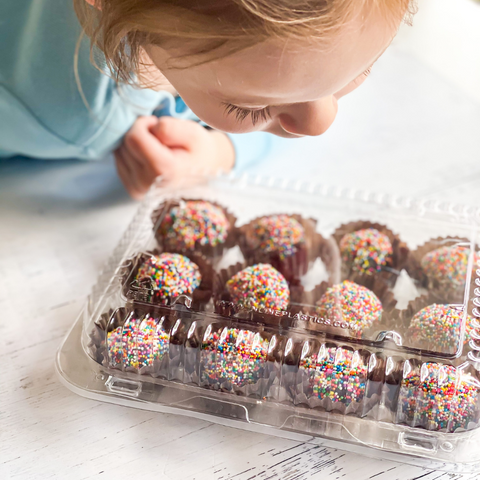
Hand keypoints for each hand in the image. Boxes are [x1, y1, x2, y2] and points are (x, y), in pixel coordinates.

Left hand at [114, 116, 234, 198]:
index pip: (134, 138)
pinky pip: (120, 162)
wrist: (204, 170)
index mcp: (164, 170)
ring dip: (135, 144)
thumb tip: (149, 129)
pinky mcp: (133, 190)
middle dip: (140, 134)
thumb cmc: (198, 149)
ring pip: (120, 153)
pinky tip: (149, 157)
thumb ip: (170, 127)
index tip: (156, 124)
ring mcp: (138, 189)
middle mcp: (148, 184)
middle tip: (160, 138)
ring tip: (157, 148)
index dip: (143, 124)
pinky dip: (132, 155)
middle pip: (125, 145)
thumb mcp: (192, 132)